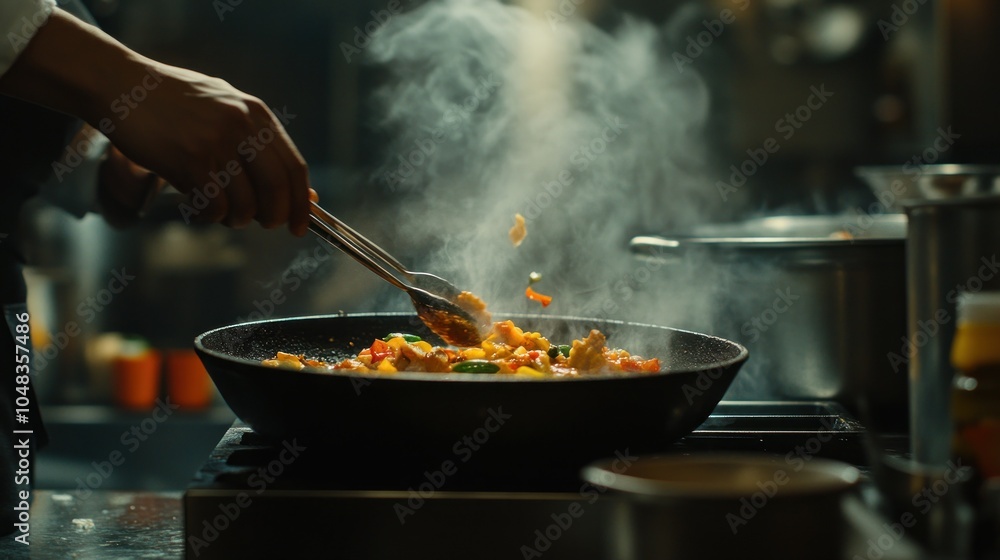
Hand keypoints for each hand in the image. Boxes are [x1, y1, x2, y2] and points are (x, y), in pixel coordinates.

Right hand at [0, 9, 312, 235]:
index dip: (300, 204)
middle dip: (274, 217)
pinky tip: (200, 205)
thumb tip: (304, 193)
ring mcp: (215, 143)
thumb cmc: (175, 103)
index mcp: (256, 113)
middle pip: (277, 189)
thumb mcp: (227, 110)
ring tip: (223, 209)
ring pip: (245, 204)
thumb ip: (263, 146)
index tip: (300, 226)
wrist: (122, 85)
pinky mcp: (188, 161)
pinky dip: (211, 216)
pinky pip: (215, 207)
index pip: (294, 167)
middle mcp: (241, 125)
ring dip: (237, 218)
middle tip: (265, 224)